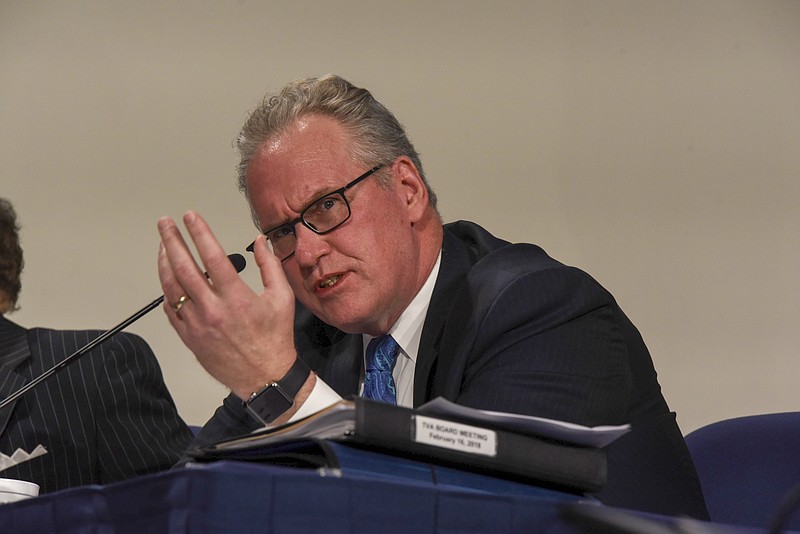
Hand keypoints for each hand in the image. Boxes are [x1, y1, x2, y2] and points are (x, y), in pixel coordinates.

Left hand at [157, 211, 302, 400]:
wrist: (264, 377)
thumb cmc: (275, 338)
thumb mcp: (282, 298)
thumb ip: (270, 266)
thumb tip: (260, 241)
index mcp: (237, 298)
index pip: (212, 256)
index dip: (199, 233)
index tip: (190, 216)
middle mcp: (213, 309)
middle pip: (184, 268)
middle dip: (172, 241)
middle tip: (165, 223)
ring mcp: (197, 324)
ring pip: (172, 287)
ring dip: (164, 263)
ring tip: (163, 246)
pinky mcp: (189, 337)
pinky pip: (171, 310)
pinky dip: (167, 290)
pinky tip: (168, 278)